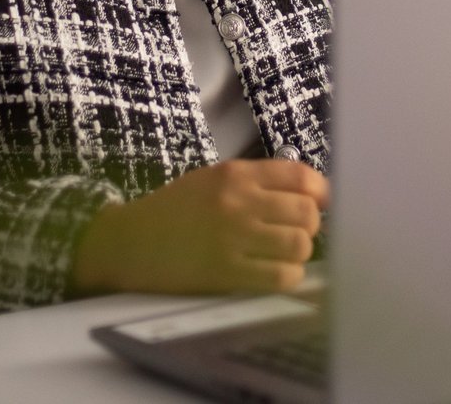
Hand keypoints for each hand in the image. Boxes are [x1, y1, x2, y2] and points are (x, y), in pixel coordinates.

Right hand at [72, 158, 328, 296]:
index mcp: (234, 174)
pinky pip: (281, 276)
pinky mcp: (229, 272)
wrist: (131, 243)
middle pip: (306, 212)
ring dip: (298, 252)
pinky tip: (272, 273)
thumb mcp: (211, 180)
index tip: (319, 204)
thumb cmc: (174, 211)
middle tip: (295, 233)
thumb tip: (306, 195)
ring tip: (282, 254)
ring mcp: (234, 237)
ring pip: (299, 244)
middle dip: (309, 225)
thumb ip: (253, 182)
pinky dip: (286, 277)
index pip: (299, 176)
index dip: (319, 192)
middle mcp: (239, 201)